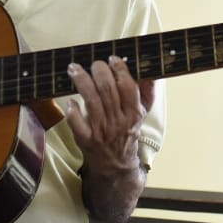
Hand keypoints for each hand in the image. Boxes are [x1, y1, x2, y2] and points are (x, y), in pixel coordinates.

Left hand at [65, 56, 154, 174]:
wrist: (117, 164)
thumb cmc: (127, 131)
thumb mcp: (142, 112)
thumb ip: (147, 91)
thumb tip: (151, 70)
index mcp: (134, 112)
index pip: (128, 87)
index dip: (120, 70)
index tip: (113, 58)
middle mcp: (118, 121)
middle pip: (107, 90)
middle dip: (99, 71)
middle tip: (94, 63)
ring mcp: (101, 131)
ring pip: (91, 101)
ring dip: (82, 82)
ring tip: (74, 69)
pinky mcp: (86, 139)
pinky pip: (77, 123)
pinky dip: (73, 110)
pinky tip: (71, 101)